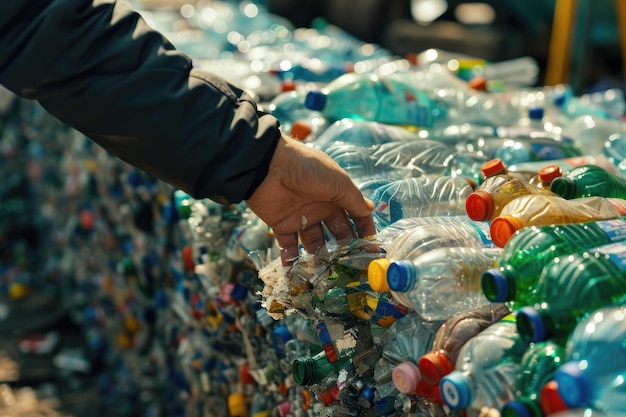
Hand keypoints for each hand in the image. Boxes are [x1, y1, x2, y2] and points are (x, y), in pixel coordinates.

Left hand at [246, 134, 375, 265]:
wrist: (268, 166)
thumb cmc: (307, 169)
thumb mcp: (337, 182)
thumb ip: (353, 200)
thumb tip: (370, 210)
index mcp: (336, 195)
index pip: (355, 216)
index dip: (364, 231)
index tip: (371, 250)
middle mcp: (321, 207)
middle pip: (336, 233)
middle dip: (344, 249)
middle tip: (351, 268)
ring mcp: (301, 218)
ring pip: (314, 243)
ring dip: (320, 258)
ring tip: (328, 275)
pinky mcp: (281, 225)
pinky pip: (288, 247)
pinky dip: (292, 261)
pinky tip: (299, 275)